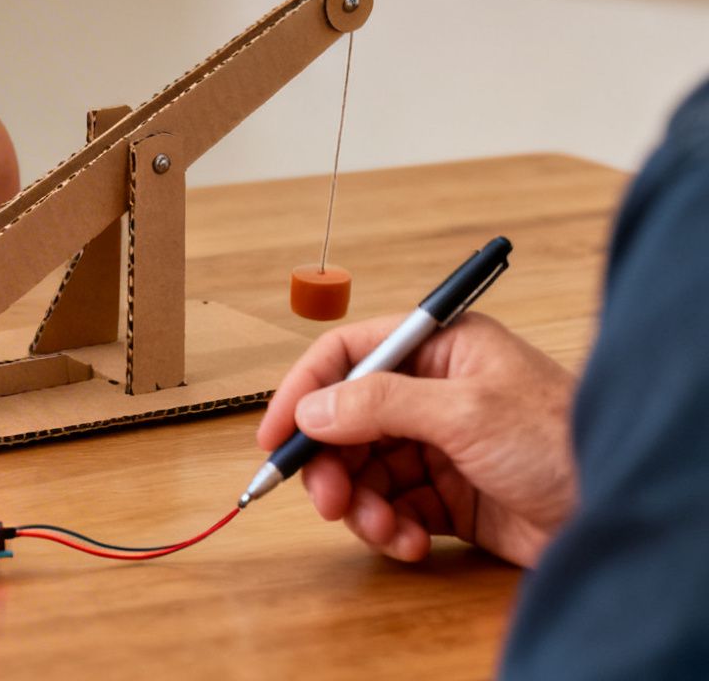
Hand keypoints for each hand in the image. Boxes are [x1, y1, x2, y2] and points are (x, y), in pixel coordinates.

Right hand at [255, 311, 577, 566]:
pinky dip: (387, 527)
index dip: (303, 392)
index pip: (348, 357)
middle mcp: (434, 394)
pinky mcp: (449, 498)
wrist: (618, 513)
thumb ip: (380, 403)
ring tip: (379, 527)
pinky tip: (407, 541)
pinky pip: (390, 508)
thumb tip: (312, 409)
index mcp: (440, 350)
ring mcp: (440, 447)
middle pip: (346, 422)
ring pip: (363, 471)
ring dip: (359, 503)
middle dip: (331, 463)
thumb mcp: (465, 411)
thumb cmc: (565, 440)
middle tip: (326, 498)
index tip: (274, 435)